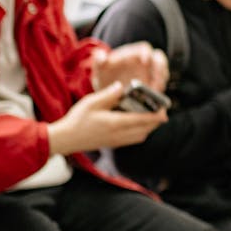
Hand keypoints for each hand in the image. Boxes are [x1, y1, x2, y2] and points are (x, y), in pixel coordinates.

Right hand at [48, 81, 167, 155]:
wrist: (66, 139)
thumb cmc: (77, 120)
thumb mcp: (91, 102)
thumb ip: (108, 94)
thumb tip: (122, 86)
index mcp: (116, 123)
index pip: (142, 120)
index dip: (155, 116)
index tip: (164, 111)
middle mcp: (119, 134)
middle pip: (145, 130)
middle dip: (155, 122)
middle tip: (161, 112)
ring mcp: (116, 141)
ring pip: (140, 136)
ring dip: (148, 128)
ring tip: (151, 117)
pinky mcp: (112, 144)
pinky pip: (132, 140)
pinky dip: (139, 133)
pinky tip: (137, 125)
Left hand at [91, 43, 169, 92]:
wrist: (108, 91)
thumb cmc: (105, 76)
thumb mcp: (99, 69)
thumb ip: (98, 60)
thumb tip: (101, 57)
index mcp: (134, 54)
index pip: (144, 48)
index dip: (146, 53)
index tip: (145, 62)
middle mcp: (146, 62)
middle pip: (159, 60)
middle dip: (160, 69)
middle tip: (156, 80)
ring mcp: (151, 74)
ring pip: (163, 74)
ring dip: (161, 82)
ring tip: (155, 92)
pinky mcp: (154, 86)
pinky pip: (161, 87)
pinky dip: (159, 92)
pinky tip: (154, 99)